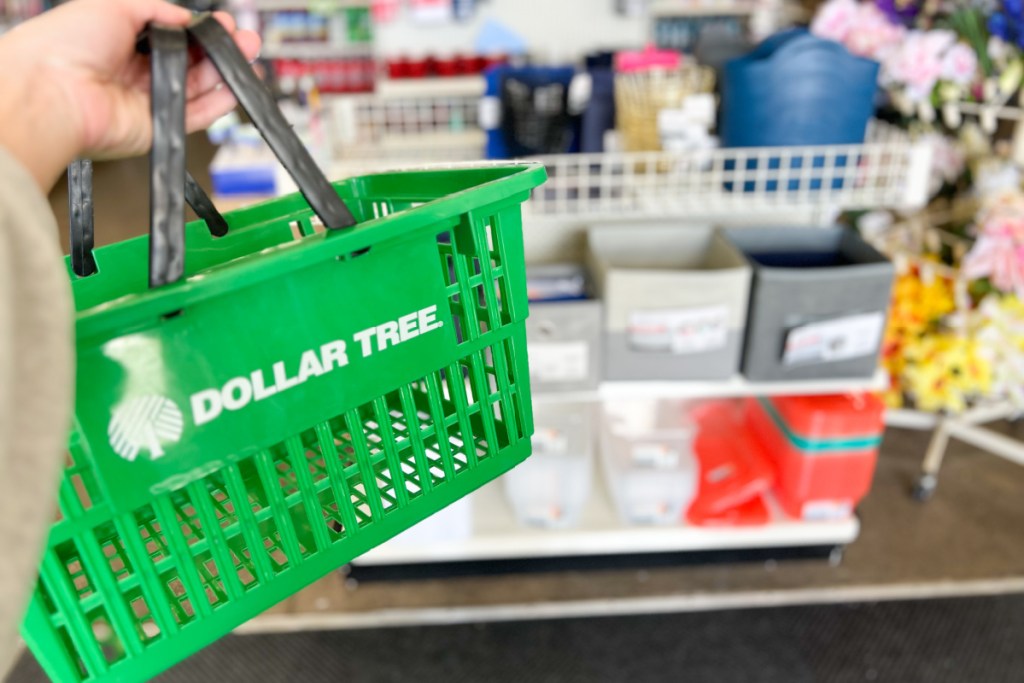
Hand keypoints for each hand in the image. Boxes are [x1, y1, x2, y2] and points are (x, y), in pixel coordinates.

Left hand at [0, 0, 260, 189]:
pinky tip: (236, 86)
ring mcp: (149, 100)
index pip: (173, 37)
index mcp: (122, 41)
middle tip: (245, 40)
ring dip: (225, 73)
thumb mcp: (114, 6)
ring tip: (247, 57)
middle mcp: (136, 72)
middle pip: (190, 62)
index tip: (223, 24)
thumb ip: (157, 10)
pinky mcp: (159, 127)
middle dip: (220, 50)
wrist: (52, 90)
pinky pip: (196, 115)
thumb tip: (188, 19)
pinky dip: (219, 102)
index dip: (199, 31)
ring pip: (197, 87)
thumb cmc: (66, 45)